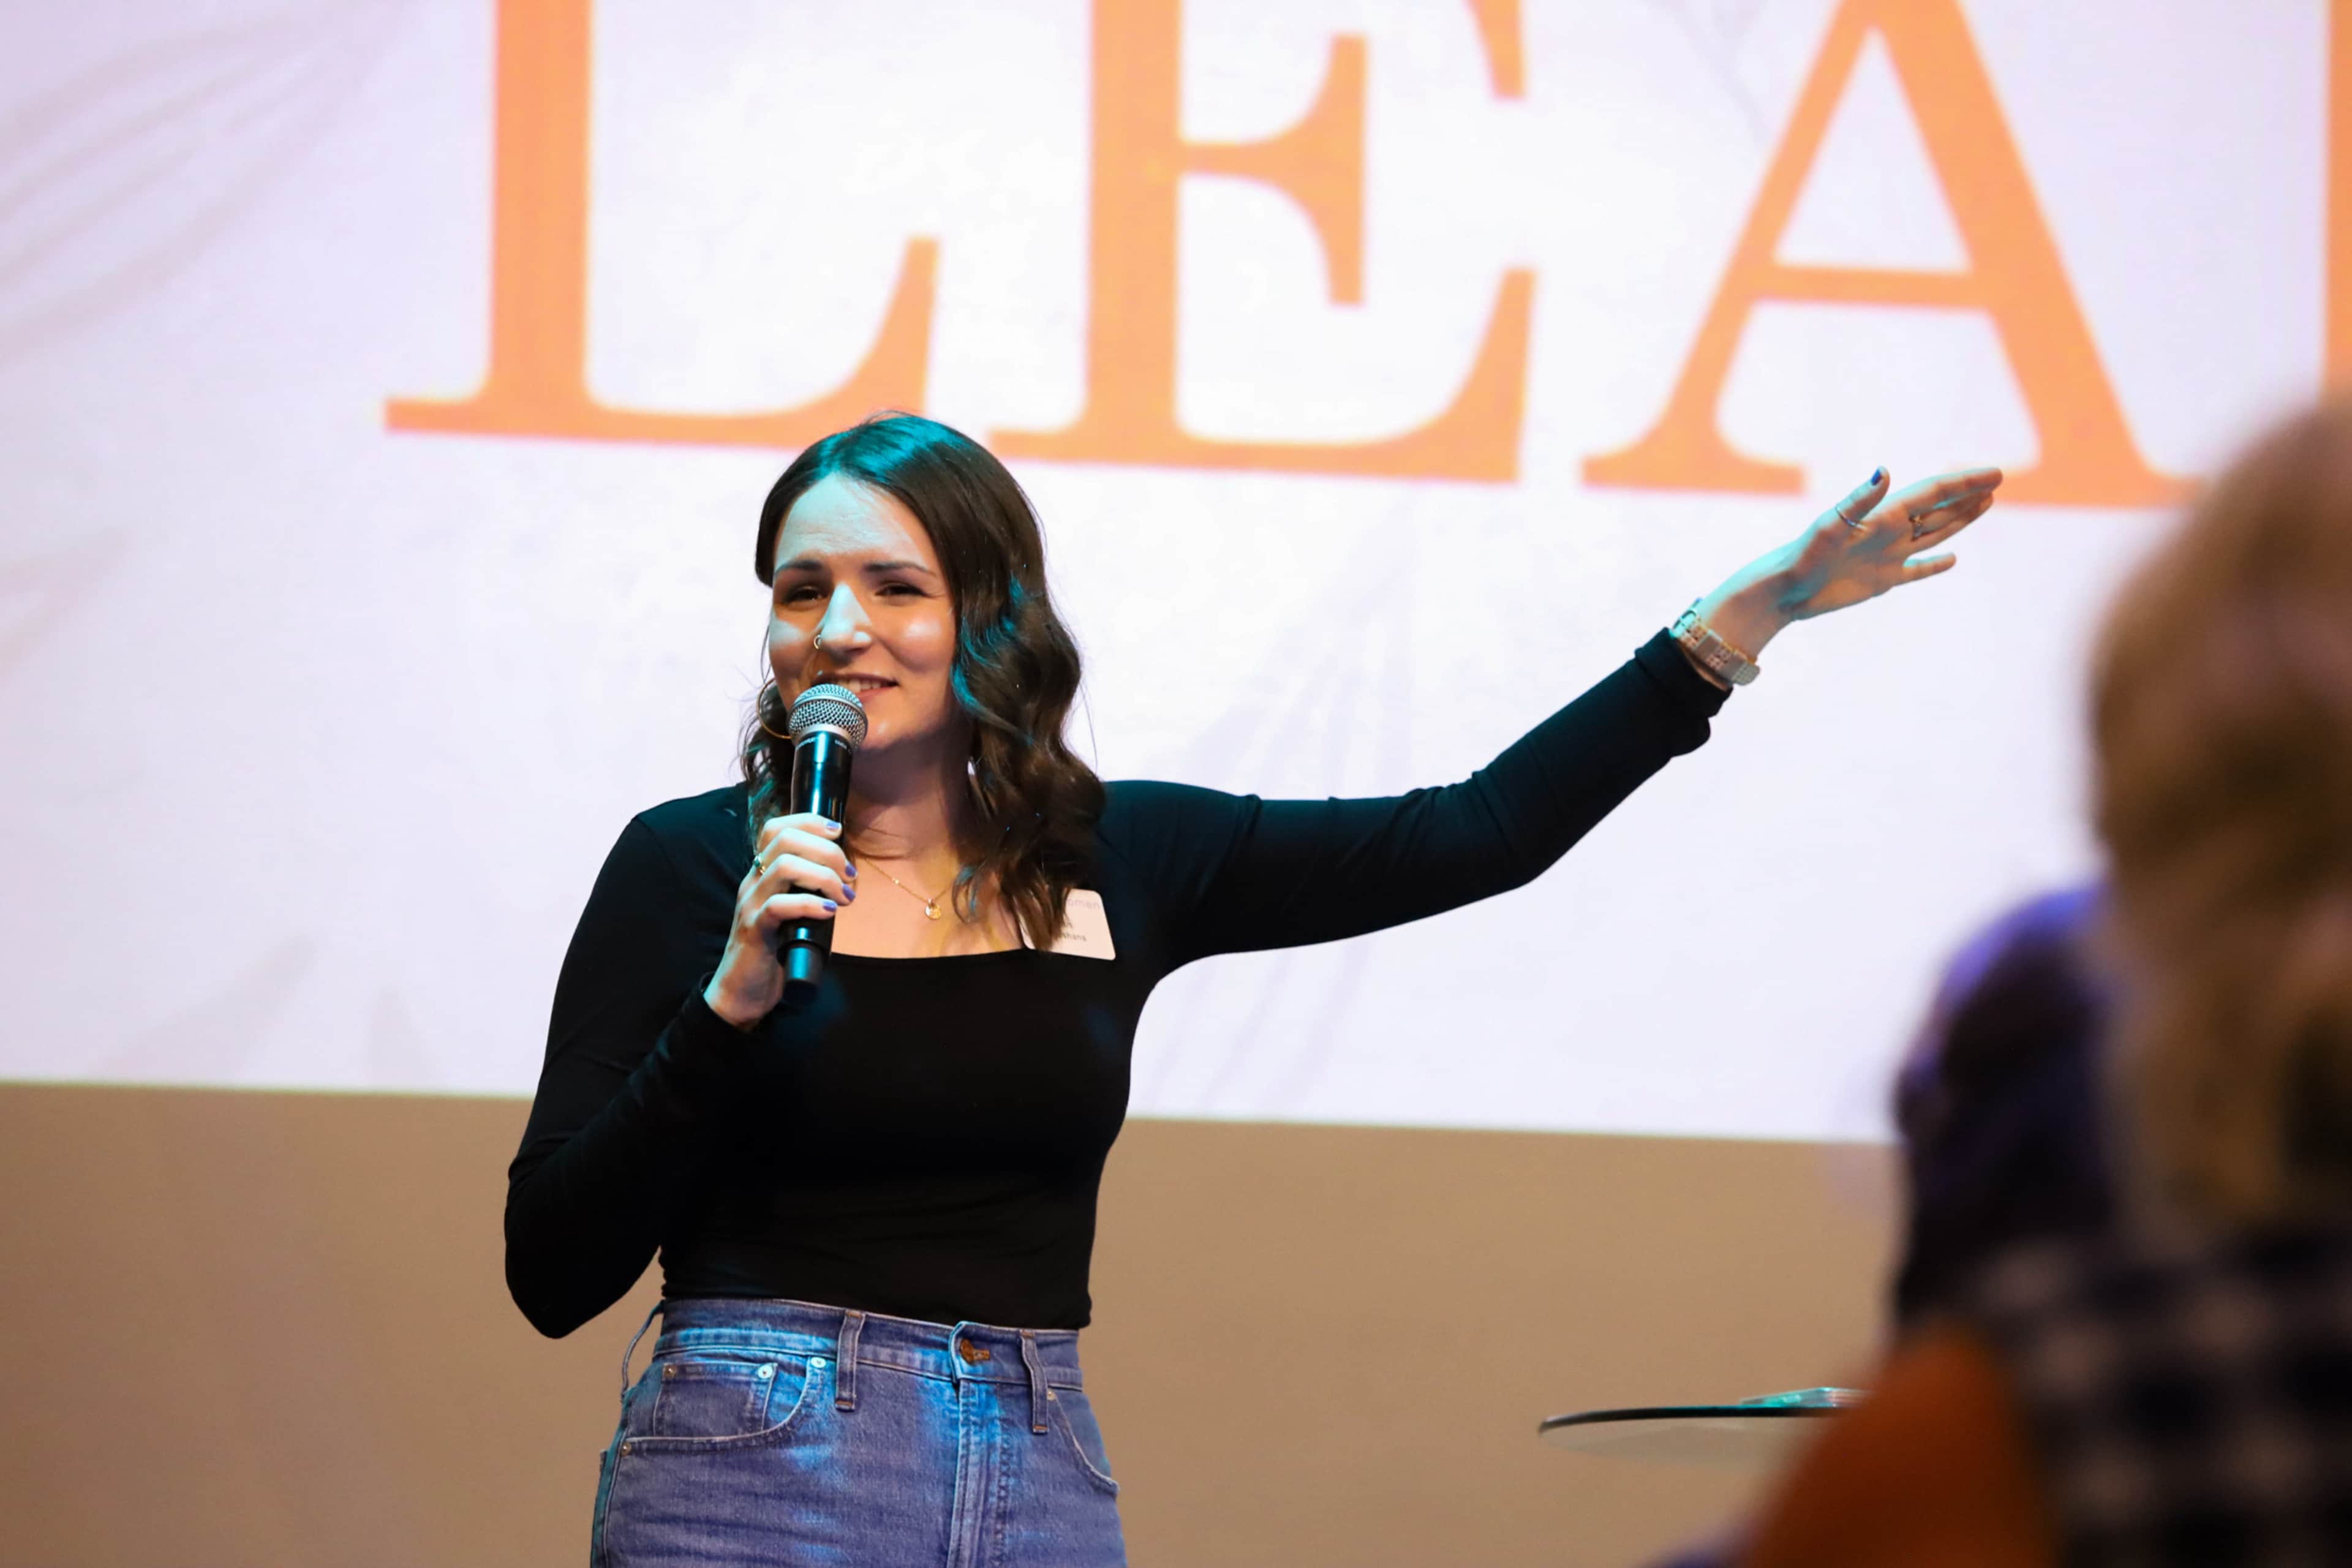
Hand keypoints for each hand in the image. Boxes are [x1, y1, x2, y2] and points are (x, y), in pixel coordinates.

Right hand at [702, 813, 855, 1027]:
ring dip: (824, 876)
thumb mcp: (793, 912)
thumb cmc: (774, 951)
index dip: (810, 822)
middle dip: (827, 850)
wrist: (742, 991)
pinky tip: (829, 913)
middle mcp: (752, 882)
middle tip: (849, 874)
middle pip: (785, 840)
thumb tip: (845, 876)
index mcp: (761, 874)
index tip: (839, 832)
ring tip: (844, 897)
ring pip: (784, 866)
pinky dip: (810, 904)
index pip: (776, 828)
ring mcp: (751, 904)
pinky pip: (779, 906)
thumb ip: (809, 891)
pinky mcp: (754, 931)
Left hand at [1692, 465, 2004, 664]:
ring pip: (1932, 534)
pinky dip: (1934, 565)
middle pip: (1937, 509)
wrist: (1782, 591)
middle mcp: (1888, 532)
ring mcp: (1886, 556)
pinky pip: (1916, 570)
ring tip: (1984, 505)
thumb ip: (1859, 499)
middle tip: (1996, 480)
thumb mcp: (1831, 525)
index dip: (1964, 482)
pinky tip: (1951, 560)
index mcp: (1882, 516)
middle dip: (1966, 495)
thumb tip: (1883, 470)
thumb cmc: (1801, 556)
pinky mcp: (1880, 581)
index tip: (1995, 473)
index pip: (1932, 493)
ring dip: (1958, 521)